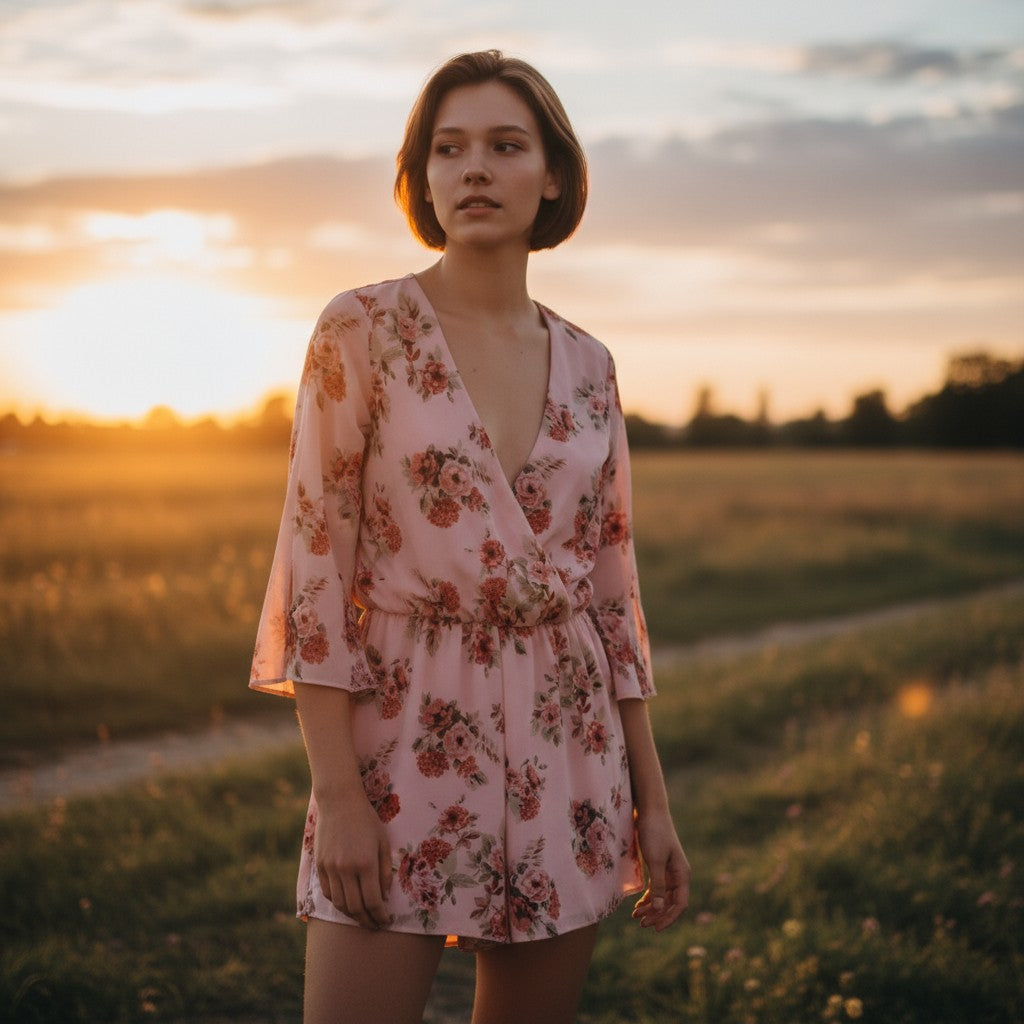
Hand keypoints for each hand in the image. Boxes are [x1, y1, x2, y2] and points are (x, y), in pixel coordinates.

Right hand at [313, 792, 393, 929]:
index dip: (380, 916)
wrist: (339, 802)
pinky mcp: (320, 865)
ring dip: (352, 915)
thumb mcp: (383, 842)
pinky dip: (338, 903)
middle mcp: (347, 869)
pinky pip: (328, 893)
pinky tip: (347, 903)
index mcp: (366, 863)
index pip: (373, 901)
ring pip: (340, 904)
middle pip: (356, 908)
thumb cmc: (366, 820)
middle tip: (375, 925)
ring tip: (362, 917)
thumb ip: (385, 871)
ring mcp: (331, 868)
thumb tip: (383, 896)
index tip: (386, 921)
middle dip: (367, 921)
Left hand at [632, 808, 689, 930]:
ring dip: (651, 908)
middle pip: (670, 903)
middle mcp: (678, 875)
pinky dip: (648, 897)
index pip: (679, 904)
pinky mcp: (659, 865)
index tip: (655, 928)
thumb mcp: (655, 861)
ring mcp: (669, 871)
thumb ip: (658, 885)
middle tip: (640, 924)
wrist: (650, 811)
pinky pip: (656, 888)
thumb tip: (658, 909)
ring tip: (636, 917)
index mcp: (682, 874)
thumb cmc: (654, 833)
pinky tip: (638, 905)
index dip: (668, 918)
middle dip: (657, 915)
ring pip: (662, 897)